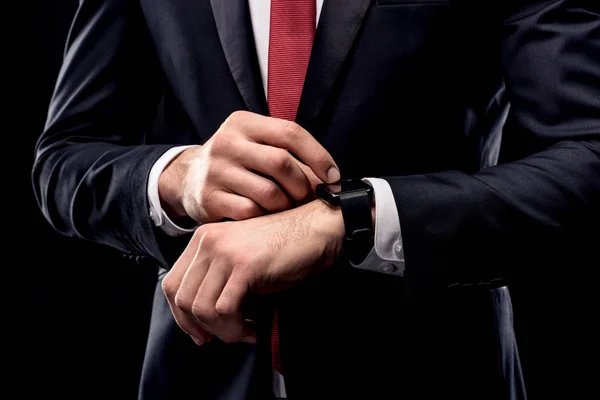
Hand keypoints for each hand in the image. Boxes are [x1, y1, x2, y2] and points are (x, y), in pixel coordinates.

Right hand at [159, 111, 340, 222]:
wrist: (189, 178)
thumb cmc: (237, 161)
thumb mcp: (256, 144)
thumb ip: (288, 153)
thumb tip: (330, 179)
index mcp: (243, 123)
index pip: (290, 133)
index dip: (318, 156)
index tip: (333, 177)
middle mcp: (227, 142)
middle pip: (281, 163)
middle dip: (303, 185)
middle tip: (308, 198)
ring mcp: (215, 171)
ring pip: (269, 193)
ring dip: (287, 205)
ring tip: (288, 207)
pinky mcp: (209, 198)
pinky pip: (251, 212)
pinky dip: (266, 218)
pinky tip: (266, 216)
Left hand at [161, 200, 343, 344]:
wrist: (319, 230)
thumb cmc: (285, 250)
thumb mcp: (241, 262)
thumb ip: (217, 280)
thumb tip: (201, 322)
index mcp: (203, 239)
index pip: (172, 284)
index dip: (182, 316)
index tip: (201, 333)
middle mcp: (208, 241)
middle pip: (182, 299)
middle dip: (202, 328)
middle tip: (227, 337)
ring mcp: (225, 251)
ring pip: (202, 308)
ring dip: (224, 331)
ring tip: (245, 332)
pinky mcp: (244, 265)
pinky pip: (224, 310)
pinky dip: (237, 328)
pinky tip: (254, 329)